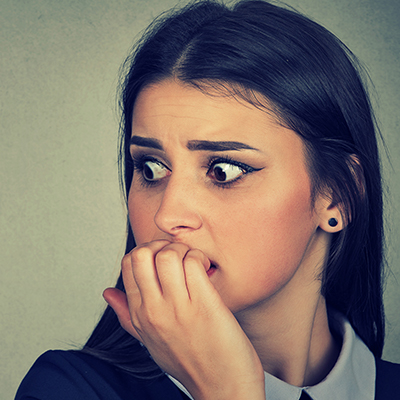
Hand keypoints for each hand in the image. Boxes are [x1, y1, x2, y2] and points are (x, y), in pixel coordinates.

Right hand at [104, 240, 264, 399]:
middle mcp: (154, 310)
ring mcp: (178, 307)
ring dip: (183, 250)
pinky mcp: (203, 304)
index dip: (148, 252)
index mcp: (140, 315)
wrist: (223, 388)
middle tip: (178, 255)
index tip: (164, 259)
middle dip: (160, 245)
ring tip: (194, 263)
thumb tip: (108, 292)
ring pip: (167, 254)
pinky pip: (193, 262)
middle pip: (142, 254)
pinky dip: (199, 257)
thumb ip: (127, 315)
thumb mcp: (150, 340)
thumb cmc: (190, 361)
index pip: (128, 264)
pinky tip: (206, 269)